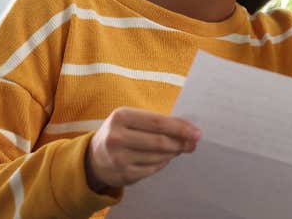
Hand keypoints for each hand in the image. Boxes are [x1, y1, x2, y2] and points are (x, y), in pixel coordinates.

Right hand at [85, 106, 201, 191]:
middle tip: (193, 143)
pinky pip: (153, 169)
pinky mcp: (123, 175)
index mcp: (121, 117)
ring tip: (179, 148)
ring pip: (159, 156)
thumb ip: (157, 121)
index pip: (158, 122)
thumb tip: (189, 129)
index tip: (196, 132)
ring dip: (173, 153)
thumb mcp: (132, 119)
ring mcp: (119, 158)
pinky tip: (165, 158)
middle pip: (160, 141)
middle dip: (181, 142)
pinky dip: (163, 163)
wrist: (94, 157)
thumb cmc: (121, 132)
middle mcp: (117, 137)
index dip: (180, 128)